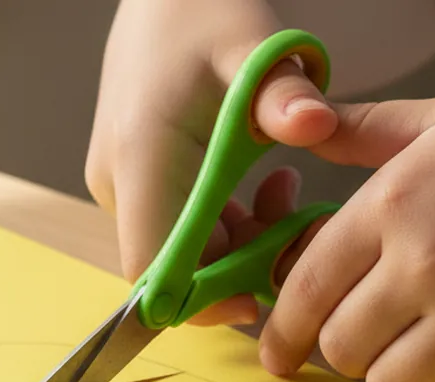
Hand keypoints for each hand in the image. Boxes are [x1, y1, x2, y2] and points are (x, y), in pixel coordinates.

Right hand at [85, 0, 336, 319]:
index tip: (255, 300)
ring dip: (237, 246)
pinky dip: (224, 229)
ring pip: (180, 253)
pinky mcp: (136, 185)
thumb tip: (315, 123)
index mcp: (142, 156)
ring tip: (286, 194)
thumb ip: (281, 92)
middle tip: (296, 229)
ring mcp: (123, 187)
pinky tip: (262, 192)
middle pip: (172, 267)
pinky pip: (179, 231)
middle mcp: (120, 182)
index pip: (153, 266)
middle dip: (237, 267)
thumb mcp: (253, 46)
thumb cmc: (204, 12)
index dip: (199, 299)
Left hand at [262, 70, 434, 381]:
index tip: (279, 358)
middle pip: (341, 350)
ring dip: (395, 380)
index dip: (281, 334)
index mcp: (394, 203)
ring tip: (419, 350)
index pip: (305, 290)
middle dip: (344, 351)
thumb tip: (301, 130)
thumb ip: (364, 135)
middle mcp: (429, 263)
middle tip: (370, 337)